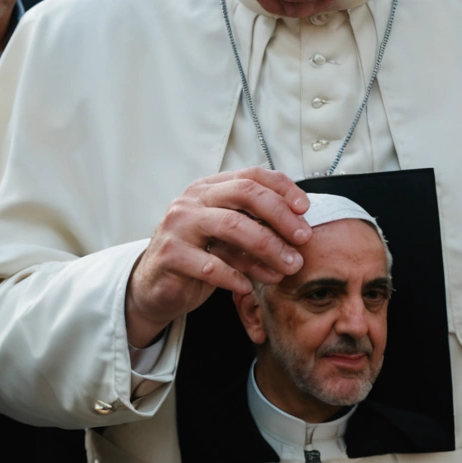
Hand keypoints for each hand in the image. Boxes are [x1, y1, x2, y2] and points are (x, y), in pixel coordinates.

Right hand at [126, 168, 311, 347]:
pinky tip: (248, 286)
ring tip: (288, 267)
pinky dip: (235, 276)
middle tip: (303, 238)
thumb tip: (299, 230)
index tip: (305, 209)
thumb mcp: (229, 238)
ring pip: (231, 226)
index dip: (283, 188)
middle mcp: (192, 200)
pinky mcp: (170, 255)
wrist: (156, 287)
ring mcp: (178, 225)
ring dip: (267, 247)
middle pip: (245, 193)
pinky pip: (211, 265)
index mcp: (209, 188)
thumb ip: (256, 228)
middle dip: (280, 215)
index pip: (252, 175)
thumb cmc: (199, 257)